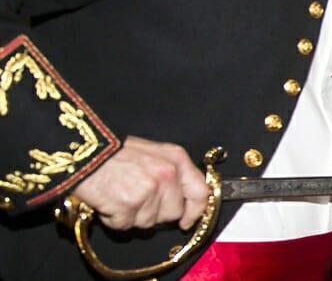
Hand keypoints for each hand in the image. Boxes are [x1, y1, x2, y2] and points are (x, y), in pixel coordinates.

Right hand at [72, 136, 208, 230]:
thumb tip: (182, 198)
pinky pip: (125, 225)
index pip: (200, 192)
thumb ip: (172, 173)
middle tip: (137, 198)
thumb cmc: (116, 152)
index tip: (187, 221)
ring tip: (120, 193)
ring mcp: (150, 190)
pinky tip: (109, 200)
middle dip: (156, 213)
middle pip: (173, 213)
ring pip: (148, 222)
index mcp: (177, 159)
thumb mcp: (154, 153)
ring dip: (133, 215)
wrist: (86, 152)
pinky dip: (115, 218)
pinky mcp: (129, 204)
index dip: (195, 211)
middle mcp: (167, 174)